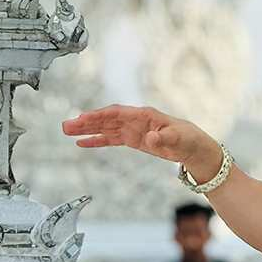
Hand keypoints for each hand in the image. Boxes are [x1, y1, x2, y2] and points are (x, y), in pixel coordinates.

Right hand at [62, 105, 220, 178]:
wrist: (195, 148)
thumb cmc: (189, 139)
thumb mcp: (179, 139)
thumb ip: (164, 137)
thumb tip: (150, 137)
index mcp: (144, 115)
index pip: (117, 113)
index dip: (99, 115)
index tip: (83, 118)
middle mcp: (135, 120)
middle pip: (106, 119)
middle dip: (86, 122)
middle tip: (66, 126)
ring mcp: (132, 130)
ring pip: (105, 128)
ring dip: (87, 130)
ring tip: (67, 132)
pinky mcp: (133, 140)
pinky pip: (110, 139)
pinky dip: (96, 141)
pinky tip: (82, 143)